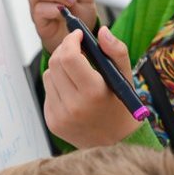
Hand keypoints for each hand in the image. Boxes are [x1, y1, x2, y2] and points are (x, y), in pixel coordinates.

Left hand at [43, 26, 143, 148]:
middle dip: (64, 49)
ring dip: (60, 68)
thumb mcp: (125, 77)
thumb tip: (101, 31)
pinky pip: (48, 92)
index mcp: (93, 92)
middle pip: (55, 63)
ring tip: (77, 74)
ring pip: (48, 76)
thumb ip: (116, 51)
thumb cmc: (121, 106)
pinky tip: (73, 92)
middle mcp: (74, 106)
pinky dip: (58, 85)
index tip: (78, 35)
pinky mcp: (52, 122)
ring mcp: (60, 116)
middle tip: (75, 47)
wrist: (116, 144)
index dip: (71, 41)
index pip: (69, 57)